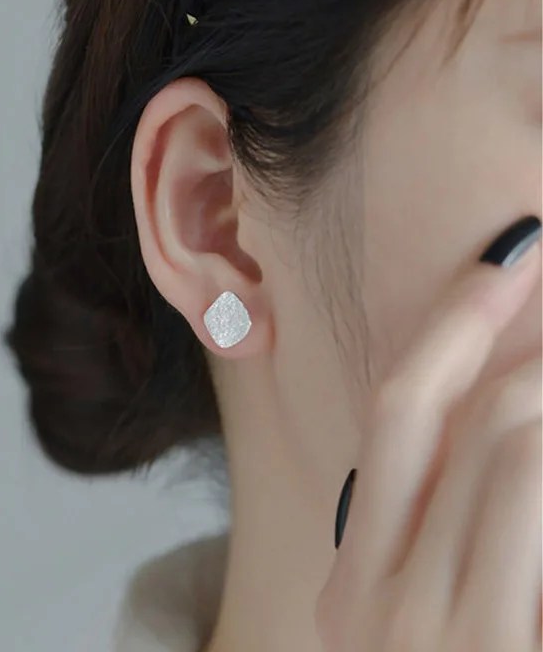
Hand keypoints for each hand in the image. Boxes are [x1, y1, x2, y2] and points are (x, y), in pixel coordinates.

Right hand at [315, 230, 541, 651]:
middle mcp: (372, 608)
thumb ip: (446, 543)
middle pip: (454, 414)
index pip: (396, 414)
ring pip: (510, 442)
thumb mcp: (435, 634)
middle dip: (521, 336)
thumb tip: (502, 414)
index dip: (454, 324)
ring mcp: (434, 636)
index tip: (507, 261)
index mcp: (349, 592)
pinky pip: (530, 485)